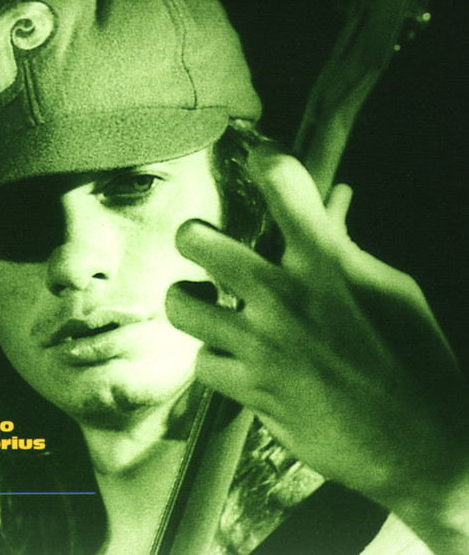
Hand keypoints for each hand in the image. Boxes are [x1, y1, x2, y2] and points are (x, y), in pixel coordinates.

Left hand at [165, 146, 468, 551]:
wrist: (420, 444)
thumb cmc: (416, 358)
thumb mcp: (391, 290)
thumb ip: (346, 247)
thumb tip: (331, 203)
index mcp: (325, 261)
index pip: (282, 183)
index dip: (263, 158)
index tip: (256, 157)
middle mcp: (283, 297)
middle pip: (196, 240)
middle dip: (194, 236)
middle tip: (205, 247)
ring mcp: (259, 346)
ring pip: (181, 305)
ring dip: (190, 302)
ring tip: (208, 307)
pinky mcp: (250, 391)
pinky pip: (204, 363)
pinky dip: (217, 359)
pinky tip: (237, 361)